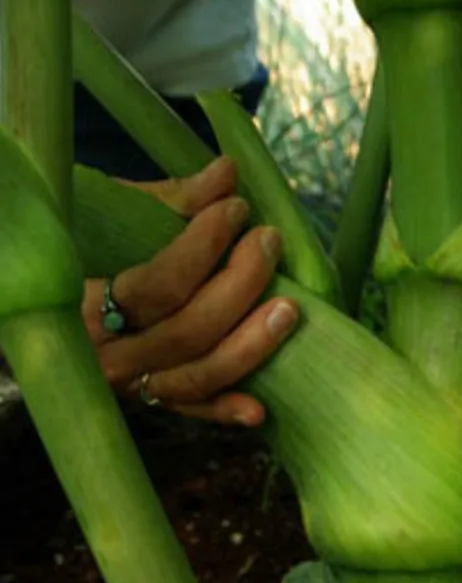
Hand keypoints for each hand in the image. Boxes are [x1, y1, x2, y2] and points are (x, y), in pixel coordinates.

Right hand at [81, 157, 298, 426]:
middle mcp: (108, 355)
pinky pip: (194, 411)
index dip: (205, 245)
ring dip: (250, 345)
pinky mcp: (154, 402)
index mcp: (85, 304)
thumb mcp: (119, 215)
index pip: (160, 284)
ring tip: (291, 308)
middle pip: (189, 331)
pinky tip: (260, 410)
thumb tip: (227, 171)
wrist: (50, 303)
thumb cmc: (90, 246)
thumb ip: (174, 199)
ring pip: (199, 376)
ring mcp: (132, 386)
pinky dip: (225, 411)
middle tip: (269, 241)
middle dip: (240, 284)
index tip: (237, 209)